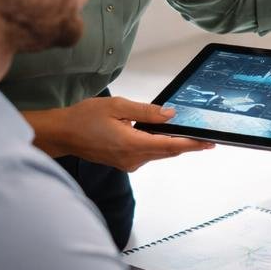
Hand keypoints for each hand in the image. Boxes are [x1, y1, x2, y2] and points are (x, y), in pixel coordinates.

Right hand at [27, 96, 213, 171]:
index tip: (208, 143)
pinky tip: (159, 135)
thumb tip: (170, 115)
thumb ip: (146, 111)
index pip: (170, 146)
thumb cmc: (84, 117)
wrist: (62, 134)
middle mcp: (132, 158)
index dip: (192, 144)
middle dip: (187, 145)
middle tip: (206, 138)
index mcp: (131, 144)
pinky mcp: (124, 163)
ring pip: (158, 153)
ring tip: (186, 133)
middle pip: (168, 152)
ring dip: (171, 144)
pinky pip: (147, 154)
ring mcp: (128, 163)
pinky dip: (157, 145)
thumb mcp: (117, 106)